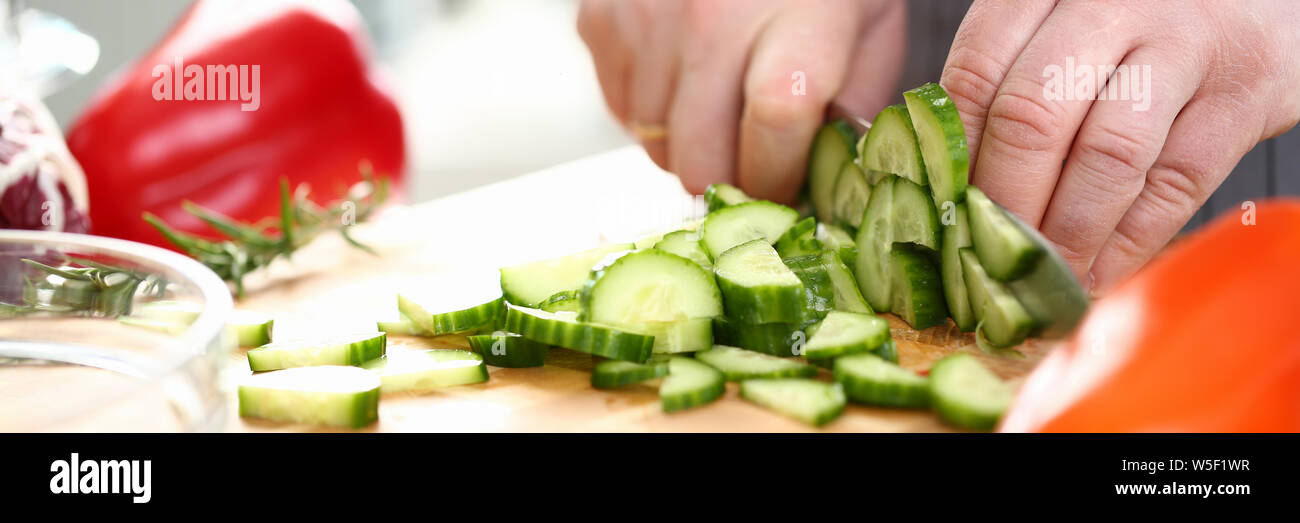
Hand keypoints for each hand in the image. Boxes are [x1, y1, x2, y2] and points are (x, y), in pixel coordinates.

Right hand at [578, 0, 905, 202]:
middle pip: (702, 160)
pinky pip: (621, 113)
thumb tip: (830, 180)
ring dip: (690, 147)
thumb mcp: (870, 24)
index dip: (780, 179)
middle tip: (755, 162)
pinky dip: (653, 116)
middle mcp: (711, 20)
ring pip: (656, 146)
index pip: (774, 133)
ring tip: (721, 110)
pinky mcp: (601, 21)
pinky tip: (686, 80)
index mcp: (794, 21)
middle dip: (732, 180)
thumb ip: (856, 106)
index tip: (790, 187)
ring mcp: (647, 20)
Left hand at [940, 0, 1299, 292]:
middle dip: (1005, 204)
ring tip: (1042, 278)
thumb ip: (1008, 82)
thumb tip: (943, 186)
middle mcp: (1115, 6)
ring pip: (1107, 156)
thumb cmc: (1138, 23)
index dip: (954, 157)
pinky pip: (1177, 184)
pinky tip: (1099, 273)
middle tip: (988, 258)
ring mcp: (1186, 45)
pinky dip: (1129, 243)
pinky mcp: (1244, 95)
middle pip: (1032, 118)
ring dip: (1066, 234)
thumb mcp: (1063, 24)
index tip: (945, 216)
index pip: (976, 72)